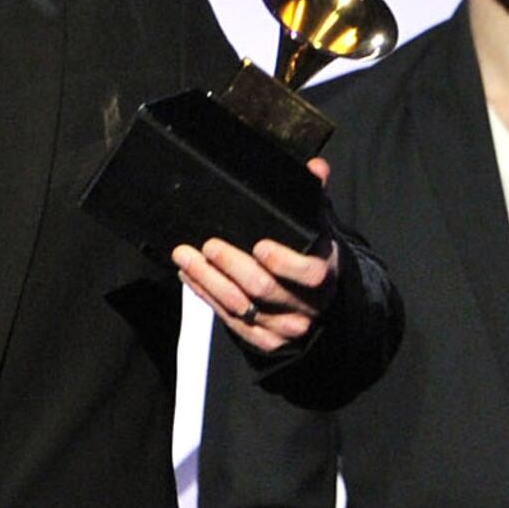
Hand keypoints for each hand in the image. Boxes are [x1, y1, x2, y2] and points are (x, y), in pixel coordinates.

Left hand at [177, 159, 337, 355]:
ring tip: (185, 256)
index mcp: (323, 276)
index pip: (308, 273)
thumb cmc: (312, 259)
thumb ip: (315, 199)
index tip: (259, 244)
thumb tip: (316, 167)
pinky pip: (229, 321)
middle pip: (264, 290)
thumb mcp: (320, 230)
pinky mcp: (262, 340)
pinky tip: (190, 276)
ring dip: (208, 280)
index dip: (283, 262)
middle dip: (231, 266)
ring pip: (240, 307)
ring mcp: (282, 327)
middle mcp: (305, 307)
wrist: (318, 306)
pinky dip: (206, 296)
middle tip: (208, 244)